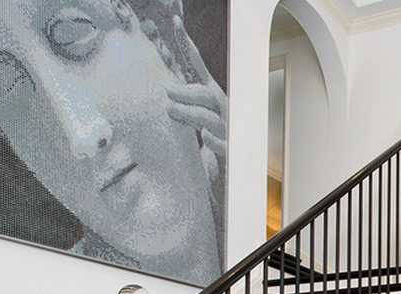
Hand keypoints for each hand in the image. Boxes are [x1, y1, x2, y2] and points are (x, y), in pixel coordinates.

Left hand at [164, 15, 226, 186]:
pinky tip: (205, 134)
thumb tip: (166, 87)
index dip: (189, 47)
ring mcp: (228, 129)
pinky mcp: (230, 150)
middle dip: (185, 91)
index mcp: (214, 95)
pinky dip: (213, 139)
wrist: (235, 162)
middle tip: (165, 91)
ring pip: (209, 117)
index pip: (200, 68)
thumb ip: (186, 99)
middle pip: (206, 94)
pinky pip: (222, 143)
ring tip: (171, 111)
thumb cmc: (212, 135)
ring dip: (190, 112)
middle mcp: (223, 109)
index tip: (176, 24)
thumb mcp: (198, 113)